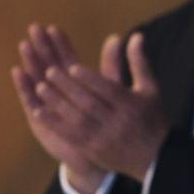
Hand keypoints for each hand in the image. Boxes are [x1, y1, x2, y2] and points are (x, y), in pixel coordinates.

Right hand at [12, 24, 105, 193]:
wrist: (97, 154)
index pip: (64, 59)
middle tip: (35, 27)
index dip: (59, 44)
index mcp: (74, 84)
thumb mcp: (109, 90)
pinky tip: (19, 72)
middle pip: (48, 64)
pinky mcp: (41, 118)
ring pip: (37, 79)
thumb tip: (117, 38)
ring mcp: (47, 104)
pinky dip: (24, 86)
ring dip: (30, 62)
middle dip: (42, 46)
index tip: (54, 27)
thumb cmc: (104, 120)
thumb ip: (110, 66)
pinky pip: (31, 100)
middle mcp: (57, 92)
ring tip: (25, 44)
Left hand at [23, 28, 169, 183]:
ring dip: (57, 103)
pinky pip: (70, 136)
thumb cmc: (150, 116)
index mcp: (130, 105)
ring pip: (77, 119)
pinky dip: (53, 123)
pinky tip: (38, 111)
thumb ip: (138, 62)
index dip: (89, 78)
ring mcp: (104, 138)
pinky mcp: (93, 150)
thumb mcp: (149, 88)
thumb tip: (136, 35)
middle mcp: (117, 122)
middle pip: (89, 103)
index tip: (72, 65)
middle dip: (68, 87)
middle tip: (49, 71)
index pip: (108, 90)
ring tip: (40, 87)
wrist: (155, 157)